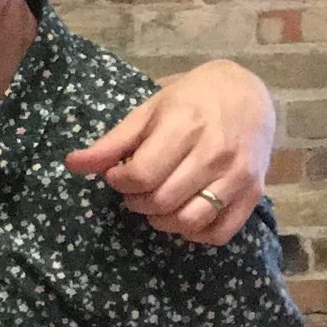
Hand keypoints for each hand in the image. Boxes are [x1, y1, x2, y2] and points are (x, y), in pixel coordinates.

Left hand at [65, 58, 273, 245]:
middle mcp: (214, 154)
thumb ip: (112, 142)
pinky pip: (220, 232)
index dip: (119, 182)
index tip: (116, 174)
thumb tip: (71, 164)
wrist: (248, 92)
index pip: (141, 175)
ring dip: (162, 221)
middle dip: (136, 202)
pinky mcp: (254, 193)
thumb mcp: (148, 111)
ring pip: (190, 221)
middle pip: (162, 201)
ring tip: (154, 204)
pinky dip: (195, 234)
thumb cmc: (191, 99)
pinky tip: (182, 216)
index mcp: (184, 127)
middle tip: (133, 191)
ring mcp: (238, 175)